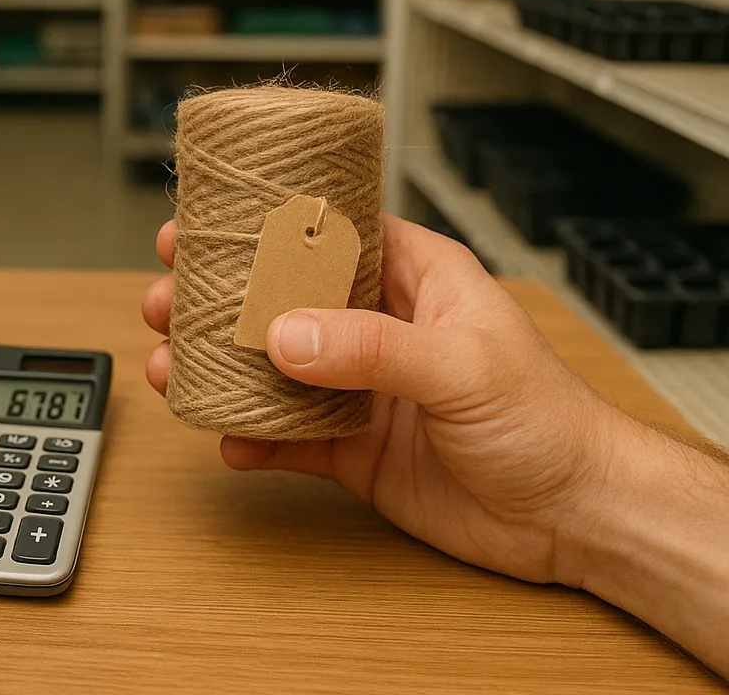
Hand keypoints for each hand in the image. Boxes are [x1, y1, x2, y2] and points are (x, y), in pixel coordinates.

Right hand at [141, 212, 626, 583]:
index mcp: (413, 278)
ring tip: (171, 368)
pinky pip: (286, 437)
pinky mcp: (354, 448)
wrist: (575, 517)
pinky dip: (251, 438)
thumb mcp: (461, 366)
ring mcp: (362, 388)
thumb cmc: (549, 420)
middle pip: (280, 297)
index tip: (201, 225)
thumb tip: (284, 334)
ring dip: (219, 367)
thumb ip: (371, 347)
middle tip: (164, 300)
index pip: (326, 230)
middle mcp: (378, 326)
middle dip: (218, 299)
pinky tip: (226, 439)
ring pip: (271, 367)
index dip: (260, 224)